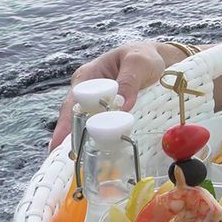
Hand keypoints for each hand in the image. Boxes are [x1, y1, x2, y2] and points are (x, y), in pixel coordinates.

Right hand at [47, 41, 172, 151]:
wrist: (159, 59)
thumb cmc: (145, 57)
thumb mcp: (139, 63)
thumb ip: (129, 81)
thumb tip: (120, 106)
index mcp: (87, 76)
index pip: (71, 103)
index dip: (66, 125)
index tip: (61, 144)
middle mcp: (87, 92)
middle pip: (75, 119)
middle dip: (71, 139)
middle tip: (71, 160)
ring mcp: (97, 104)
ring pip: (86, 126)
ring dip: (84, 142)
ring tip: (79, 164)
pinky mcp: (109, 113)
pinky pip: (102, 128)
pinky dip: (100, 141)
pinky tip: (98, 156)